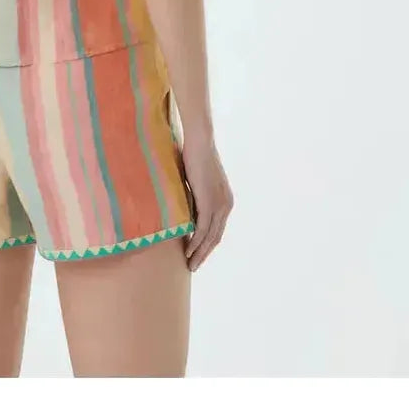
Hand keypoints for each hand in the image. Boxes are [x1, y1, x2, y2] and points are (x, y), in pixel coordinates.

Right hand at [182, 134, 233, 271]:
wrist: (200, 142)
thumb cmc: (194, 157)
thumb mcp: (196, 183)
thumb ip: (194, 198)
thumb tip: (183, 209)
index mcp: (225, 202)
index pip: (217, 230)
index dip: (207, 245)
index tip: (197, 256)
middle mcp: (226, 206)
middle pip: (215, 237)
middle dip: (204, 254)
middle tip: (193, 266)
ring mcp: (219, 204)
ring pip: (210, 236)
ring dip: (199, 252)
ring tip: (189, 264)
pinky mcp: (210, 202)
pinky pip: (203, 227)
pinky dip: (195, 240)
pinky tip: (188, 250)